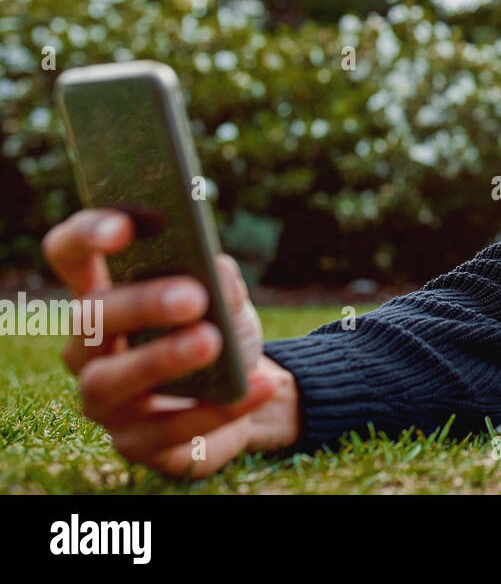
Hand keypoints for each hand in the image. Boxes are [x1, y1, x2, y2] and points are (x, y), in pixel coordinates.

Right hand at [40, 208, 301, 477]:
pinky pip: (169, 430)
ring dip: (161, 358)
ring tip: (211, 340)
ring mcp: (106, 400)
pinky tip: (260, 384)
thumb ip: (222, 283)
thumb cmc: (224, 334)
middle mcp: (90, 348)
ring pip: (110, 380)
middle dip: (141, 303)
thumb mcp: (230, 303)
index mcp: (107, 296)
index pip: (70, 255)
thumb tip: (216, 268)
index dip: (87, 235)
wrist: (248, 392)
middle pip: (91, 318)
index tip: (123, 229)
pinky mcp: (135, 443)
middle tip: (193, 296)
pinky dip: (218, 408)